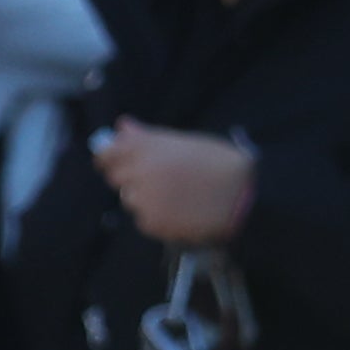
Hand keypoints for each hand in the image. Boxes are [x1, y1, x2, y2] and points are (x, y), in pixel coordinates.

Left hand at [94, 120, 256, 246]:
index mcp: (147, 148)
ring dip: (144, 197)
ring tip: (175, 196)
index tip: (112, 160)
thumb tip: (121, 126)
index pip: (108, 153)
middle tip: (156, 178)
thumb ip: (149, 136)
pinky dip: (156, 216)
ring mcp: (143, 200)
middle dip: (130, 178)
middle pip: (116, 177)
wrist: (242, 198)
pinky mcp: (151, 223)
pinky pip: (143, 218)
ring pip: (130, 199)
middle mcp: (139, 172)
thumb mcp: (185, 141)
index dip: (108, 157)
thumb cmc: (219, 163)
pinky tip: (180, 210)